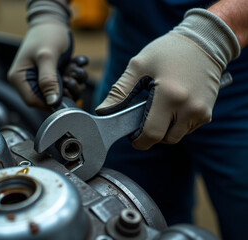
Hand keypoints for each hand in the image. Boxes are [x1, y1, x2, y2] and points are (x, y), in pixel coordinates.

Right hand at [8, 22, 71, 109]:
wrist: (53, 22)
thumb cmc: (46, 34)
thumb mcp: (47, 56)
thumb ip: (48, 80)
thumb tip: (52, 102)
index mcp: (19, 78)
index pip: (32, 101)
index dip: (50, 103)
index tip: (65, 96)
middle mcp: (28, 82)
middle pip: (48, 100)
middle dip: (64, 91)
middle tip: (71, 76)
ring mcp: (40, 80)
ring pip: (59, 94)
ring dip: (72, 84)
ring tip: (73, 68)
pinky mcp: (52, 78)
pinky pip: (65, 86)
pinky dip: (74, 78)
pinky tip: (74, 65)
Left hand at [96, 8, 239, 149]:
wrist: (204, 42)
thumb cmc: (168, 51)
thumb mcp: (139, 66)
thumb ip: (119, 92)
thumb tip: (102, 112)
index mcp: (170, 95)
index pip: (151, 134)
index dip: (139, 140)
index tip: (133, 135)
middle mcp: (189, 107)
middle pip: (164, 139)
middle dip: (150, 134)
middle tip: (144, 116)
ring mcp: (201, 112)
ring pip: (175, 136)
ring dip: (164, 129)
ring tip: (159, 108)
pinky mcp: (207, 113)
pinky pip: (186, 129)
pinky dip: (176, 124)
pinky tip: (173, 106)